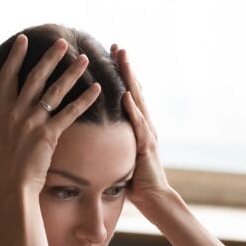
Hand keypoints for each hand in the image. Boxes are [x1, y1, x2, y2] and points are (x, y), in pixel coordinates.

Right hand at [0, 35, 100, 198]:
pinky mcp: (49, 135)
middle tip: (62, 42)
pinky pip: (69, 113)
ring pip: (55, 91)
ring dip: (71, 73)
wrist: (11, 188)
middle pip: (35, 78)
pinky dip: (84, 100)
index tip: (23, 39)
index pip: (8, 77)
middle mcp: (17, 112)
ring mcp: (33, 122)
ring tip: (84, 59)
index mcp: (1, 112)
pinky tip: (97, 89)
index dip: (16, 57)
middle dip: (50, 58)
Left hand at [111, 44, 173, 209]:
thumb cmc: (135, 182)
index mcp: (137, 126)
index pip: (128, 94)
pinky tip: (126, 96)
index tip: (111, 55)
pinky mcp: (146, 146)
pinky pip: (138, 124)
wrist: (154, 199)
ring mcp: (148, 133)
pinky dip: (133, 109)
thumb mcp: (119, 155)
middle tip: (117, 46)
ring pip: (138, 100)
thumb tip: (92, 136)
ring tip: (123, 60)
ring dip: (131, 80)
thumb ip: (110, 141)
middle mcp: (145, 125)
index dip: (121, 74)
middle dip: (126, 68)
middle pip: (135, 90)